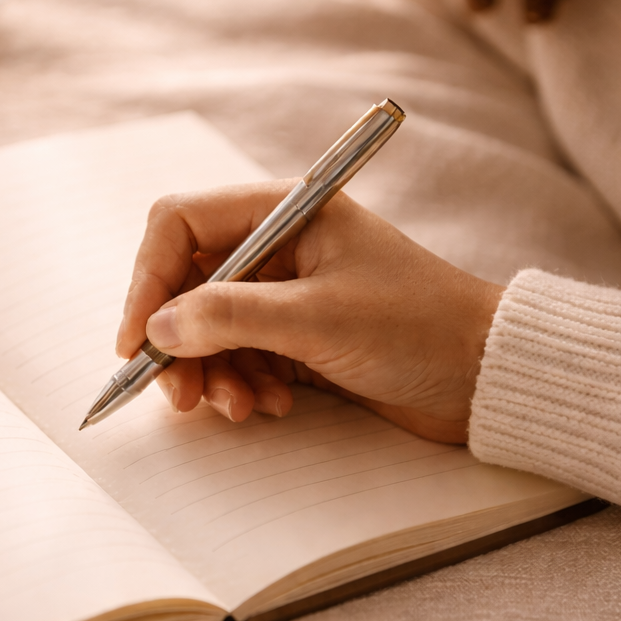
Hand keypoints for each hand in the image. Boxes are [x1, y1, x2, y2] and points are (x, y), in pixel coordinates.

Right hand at [116, 182, 504, 443]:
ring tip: (240, 408)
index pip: (179, 226)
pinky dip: (242, 384)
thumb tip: (156, 328)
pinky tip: (273, 405)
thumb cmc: (417, 326)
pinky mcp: (292, 335)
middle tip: (178, 394)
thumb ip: (229, 317)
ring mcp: (281, 293)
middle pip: (185, 284)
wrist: (485, 376)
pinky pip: (237, 356)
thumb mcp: (317, 318)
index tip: (136, 340)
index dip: (147, 280)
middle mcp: (274, 246)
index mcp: (280, 212)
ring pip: (206, 328)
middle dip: (176, 341)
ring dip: (211, 372)